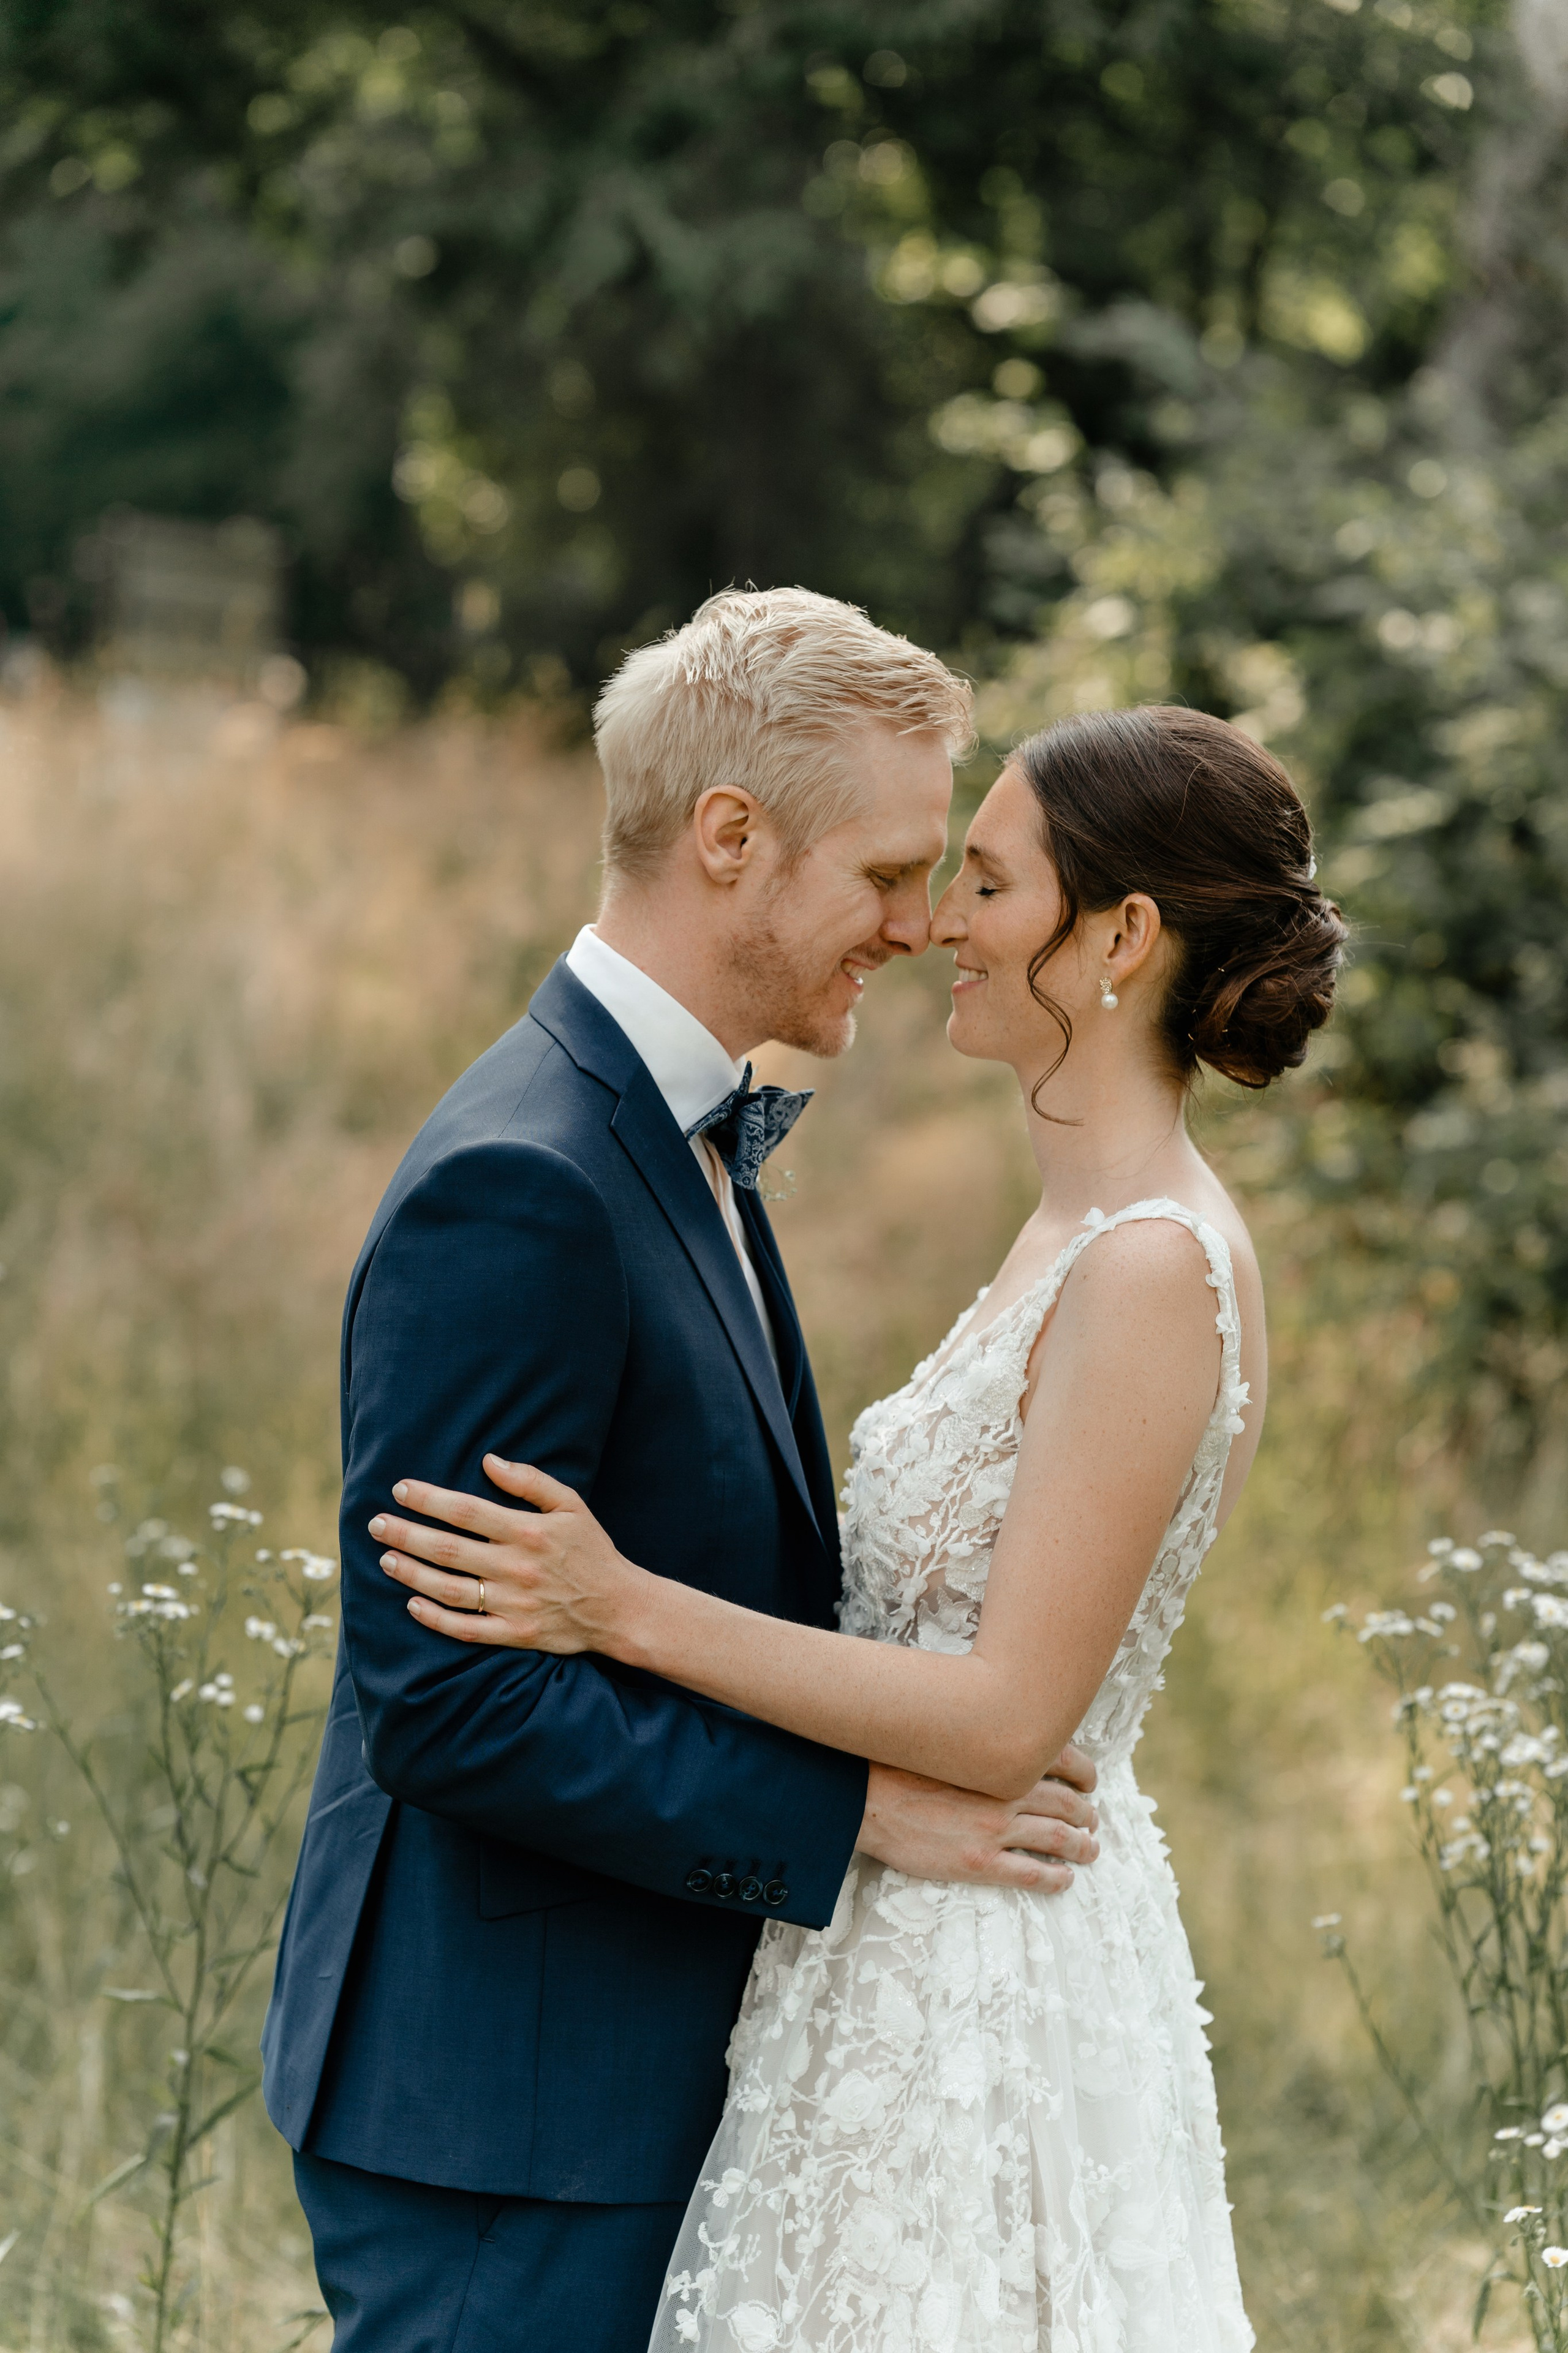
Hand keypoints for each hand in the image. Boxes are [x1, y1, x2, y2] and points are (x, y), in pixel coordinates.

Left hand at [370, 1456, 641, 1653]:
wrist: (621, 1608)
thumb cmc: (592, 1550)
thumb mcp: (571, 1505)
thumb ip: (530, 1481)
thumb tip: (488, 1461)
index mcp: (528, 1531)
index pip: (465, 1511)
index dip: (428, 1499)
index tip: (400, 1490)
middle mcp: (516, 1567)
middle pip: (447, 1549)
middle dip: (405, 1534)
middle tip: (376, 1524)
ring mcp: (513, 1604)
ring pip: (449, 1589)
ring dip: (411, 1574)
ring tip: (386, 1559)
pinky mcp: (515, 1634)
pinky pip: (466, 1629)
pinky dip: (436, 1619)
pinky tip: (412, 1605)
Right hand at [856, 1744, 1099, 1893]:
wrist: (865, 1798)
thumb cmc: (897, 1764)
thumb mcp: (946, 1741)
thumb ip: (978, 1743)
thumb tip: (999, 1738)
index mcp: (998, 1759)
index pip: (1061, 1758)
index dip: (1084, 1771)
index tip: (1090, 1779)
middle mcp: (1005, 1792)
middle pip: (1065, 1802)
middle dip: (1086, 1811)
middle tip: (1093, 1819)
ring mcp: (994, 1830)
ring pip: (1058, 1837)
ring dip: (1081, 1844)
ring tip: (1090, 1849)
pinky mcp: (980, 1862)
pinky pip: (1032, 1873)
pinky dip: (1056, 1877)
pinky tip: (1065, 1879)